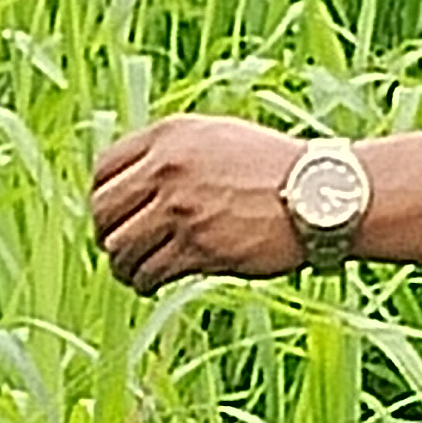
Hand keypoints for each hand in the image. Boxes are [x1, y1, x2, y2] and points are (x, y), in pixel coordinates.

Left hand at [92, 116, 304, 288]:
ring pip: (121, 247)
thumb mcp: (218, 138)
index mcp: (169, 136)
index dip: (101, 198)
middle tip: (117, 249)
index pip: (104, 169)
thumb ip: (174, 152)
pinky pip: (150, 272)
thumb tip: (134, 183)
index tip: (111, 216)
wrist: (320, 194)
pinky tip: (151, 286)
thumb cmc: (272, 169)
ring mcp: (182, 208)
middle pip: (103, 210)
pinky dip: (144, 283)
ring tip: (134, 274)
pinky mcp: (199, 247)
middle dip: (105, 235)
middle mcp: (168, 168)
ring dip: (123, 266)